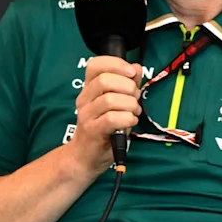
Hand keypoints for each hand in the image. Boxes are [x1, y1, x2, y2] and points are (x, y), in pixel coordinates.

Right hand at [70, 55, 141, 173]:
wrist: (84, 156)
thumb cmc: (102, 129)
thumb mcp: (116, 104)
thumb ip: (126, 84)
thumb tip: (137, 68)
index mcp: (89, 88)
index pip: (95, 64)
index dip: (116, 64)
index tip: (131, 73)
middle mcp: (85, 99)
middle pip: (105, 80)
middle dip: (128, 87)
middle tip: (134, 98)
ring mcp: (87, 115)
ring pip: (111, 99)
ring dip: (130, 105)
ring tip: (133, 113)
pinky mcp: (93, 131)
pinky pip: (113, 118)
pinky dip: (127, 119)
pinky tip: (130, 122)